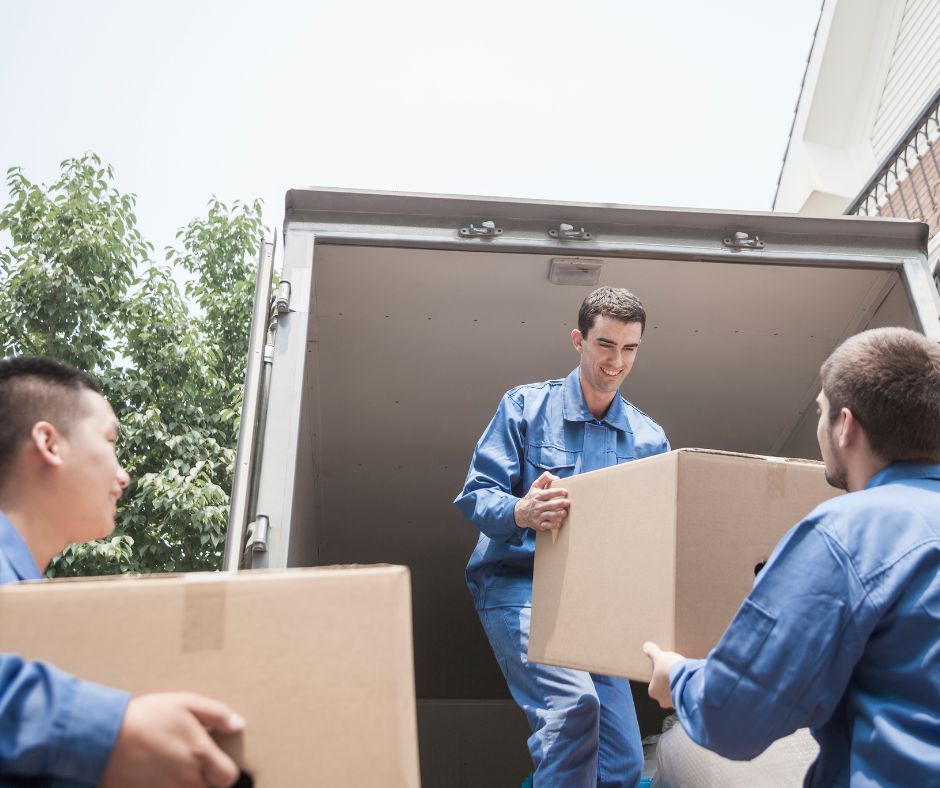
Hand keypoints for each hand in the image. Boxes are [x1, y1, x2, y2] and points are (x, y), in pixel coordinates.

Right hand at [101, 692, 244, 787]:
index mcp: (200, 755)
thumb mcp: (186, 703)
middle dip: (206, 779)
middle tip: (192, 763)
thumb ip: (217, 714)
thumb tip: (239, 725)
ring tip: (174, 769)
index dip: (224, 771)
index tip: (214, 761)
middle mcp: (186, 779)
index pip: (228, 778)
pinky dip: (166, 787)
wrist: (105, 736)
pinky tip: (159, 777)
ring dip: (187, 785)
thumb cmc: (147, 716)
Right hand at [514, 471, 568, 531]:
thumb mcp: (535, 486)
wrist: (520, 512)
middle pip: (551, 505)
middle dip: (560, 503)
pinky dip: (554, 525)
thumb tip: (557, 478)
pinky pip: (548, 526)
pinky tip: (560, 523)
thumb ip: (545, 478)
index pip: (548, 493)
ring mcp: (538, 516)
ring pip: (550, 515)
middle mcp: (537, 506)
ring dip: (559, 514)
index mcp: (538, 496)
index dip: (557, 492)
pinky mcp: (539, 525)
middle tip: (568, 503)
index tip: (565, 492)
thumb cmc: (532, 498)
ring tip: (565, 512)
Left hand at [643, 642, 684, 708]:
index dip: (661, 674)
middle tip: (677, 673)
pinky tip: (691, 683)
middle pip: (665, 690)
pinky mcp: (686, 705)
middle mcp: (662, 701)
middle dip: (671, 683)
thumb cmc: (669, 668)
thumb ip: (652, 651)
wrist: (687, 679)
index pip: (655, 682)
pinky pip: (686, 698)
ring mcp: (675, 704)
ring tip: (686, 677)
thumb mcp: (659, 656)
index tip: (667, 668)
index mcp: (653, 691)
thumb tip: (646, 645)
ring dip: (680, 687)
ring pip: (676, 695)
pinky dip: (688, 691)